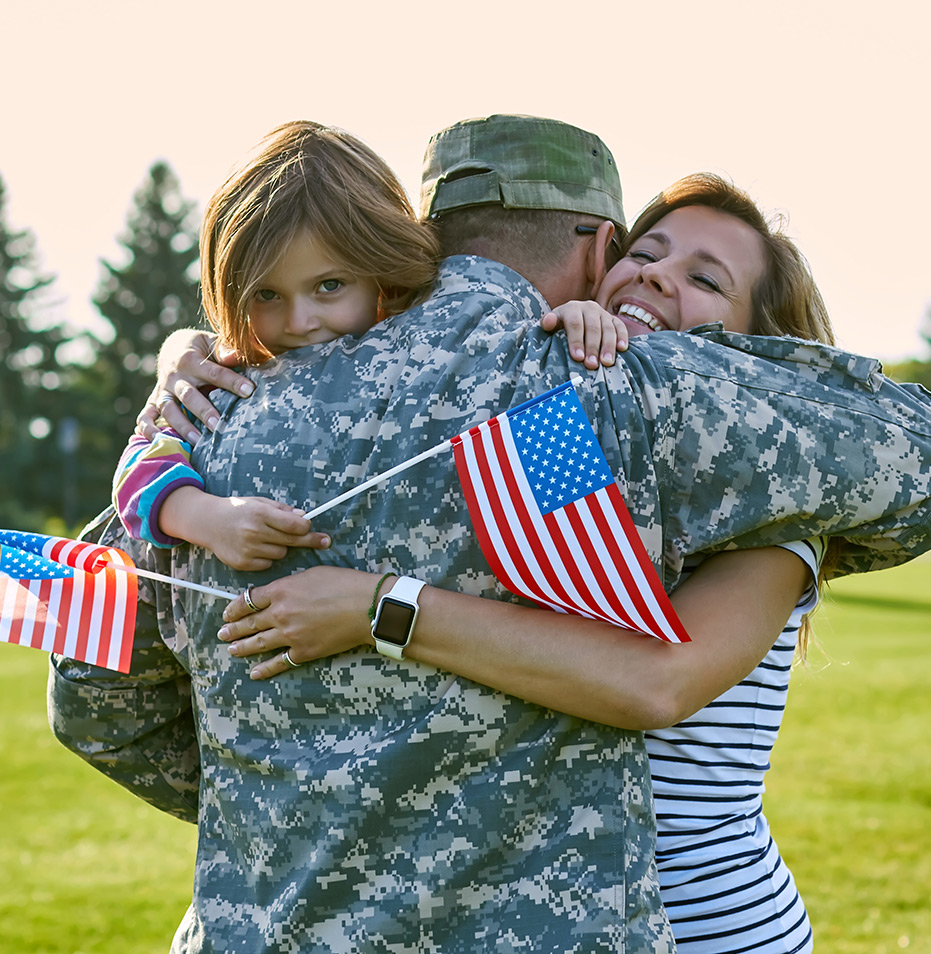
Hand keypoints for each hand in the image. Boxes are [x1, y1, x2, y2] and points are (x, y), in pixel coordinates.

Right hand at [136, 329, 255, 442]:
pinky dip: (148, 429)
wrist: (173, 348)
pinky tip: (158, 441)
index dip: (232, 382)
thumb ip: (224, 349)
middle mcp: (174, 377)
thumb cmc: (201, 348)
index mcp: (190, 359)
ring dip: (182, 426)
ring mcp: (162, 390)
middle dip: (204, 411)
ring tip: (198, 441)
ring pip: (168, 409)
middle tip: (220, 426)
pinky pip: (145, 416)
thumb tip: (237, 356)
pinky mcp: (154, 401)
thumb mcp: (210, 341)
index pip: (214, 372)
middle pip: (188, 395)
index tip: (250, 390)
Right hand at [205, 496, 329, 570]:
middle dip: (310, 540)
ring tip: (267, 537)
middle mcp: (254, 532)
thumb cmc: (238, 509)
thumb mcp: (260, 502)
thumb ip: (282, 510)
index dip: (307, 527)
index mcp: (260, 513)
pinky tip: (256, 547)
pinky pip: (268, 563)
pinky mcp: (243, 563)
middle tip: (325, 541)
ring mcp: (248, 549)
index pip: (294, 525)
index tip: (313, 528)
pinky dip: (267, 557)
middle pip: (292, 541)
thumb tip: (304, 516)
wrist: (207, 522)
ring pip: (281, 553)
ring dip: (281, 547)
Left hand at [218, 566, 378, 677]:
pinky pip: (280, 662)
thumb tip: (280, 591)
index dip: (235, 608)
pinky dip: (266, 668)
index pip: (249, 600)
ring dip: (243, 647)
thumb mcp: (313, 573)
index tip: (228, 613)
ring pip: (259, 643)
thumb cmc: (344, 584)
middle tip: (222, 633)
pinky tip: (255, 673)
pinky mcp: (304, 651)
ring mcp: (291, 635)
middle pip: (249, 623)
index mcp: (281, 591)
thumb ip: (290, 583)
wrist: (366, 606)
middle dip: (233, 629)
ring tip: (231, 650)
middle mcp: (280, 614)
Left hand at [540, 300, 628, 368]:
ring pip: (608, 328)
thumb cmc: (559, 327)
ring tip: (607, 363)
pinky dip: (622, 337)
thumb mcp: (551, 325)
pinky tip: (622, 349)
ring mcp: (603, 313)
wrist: (573, 318)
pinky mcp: (613, 319)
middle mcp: (589, 308)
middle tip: (592, 365)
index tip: (577, 357)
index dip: (576, 341)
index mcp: (572, 308)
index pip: (575, 324)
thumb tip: (548, 321)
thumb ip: (547, 324)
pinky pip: (620, 327)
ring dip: (608, 346)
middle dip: (592, 347)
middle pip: (593, 328)